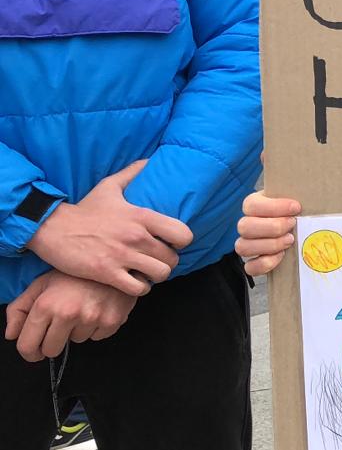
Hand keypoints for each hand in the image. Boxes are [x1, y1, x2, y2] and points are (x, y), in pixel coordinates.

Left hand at [5, 271, 135, 360]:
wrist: (113, 262)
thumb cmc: (75, 274)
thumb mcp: (41, 285)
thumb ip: (19, 309)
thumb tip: (12, 335)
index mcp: (46, 305)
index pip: (27, 345)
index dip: (28, 353)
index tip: (34, 352)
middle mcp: (68, 314)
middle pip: (51, 350)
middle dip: (52, 343)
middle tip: (59, 329)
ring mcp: (91, 319)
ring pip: (76, 341)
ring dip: (77, 331)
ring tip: (83, 309)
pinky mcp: (111, 322)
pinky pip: (97, 337)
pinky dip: (96, 328)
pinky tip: (97, 310)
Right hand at [26, 162, 191, 296]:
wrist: (51, 227)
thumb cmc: (83, 209)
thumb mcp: (109, 186)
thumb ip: (132, 173)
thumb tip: (149, 160)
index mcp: (141, 216)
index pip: (183, 234)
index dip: (182, 242)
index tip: (171, 243)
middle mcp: (136, 237)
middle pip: (173, 259)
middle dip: (167, 262)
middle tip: (156, 261)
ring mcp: (122, 256)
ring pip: (160, 275)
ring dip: (155, 276)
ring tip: (146, 272)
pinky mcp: (106, 273)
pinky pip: (138, 289)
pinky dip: (140, 288)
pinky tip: (132, 281)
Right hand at [236, 192, 302, 276]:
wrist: (302, 230)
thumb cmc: (299, 213)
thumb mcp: (298, 200)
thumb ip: (300, 195)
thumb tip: (312, 192)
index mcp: (255, 205)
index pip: (251, 205)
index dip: (274, 207)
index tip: (296, 207)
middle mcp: (247, 224)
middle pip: (244, 227)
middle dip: (273, 227)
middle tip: (292, 225)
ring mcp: (248, 244)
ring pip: (243, 247)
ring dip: (270, 245)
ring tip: (290, 240)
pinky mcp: (253, 263)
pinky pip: (250, 267)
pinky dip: (265, 264)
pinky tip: (281, 256)